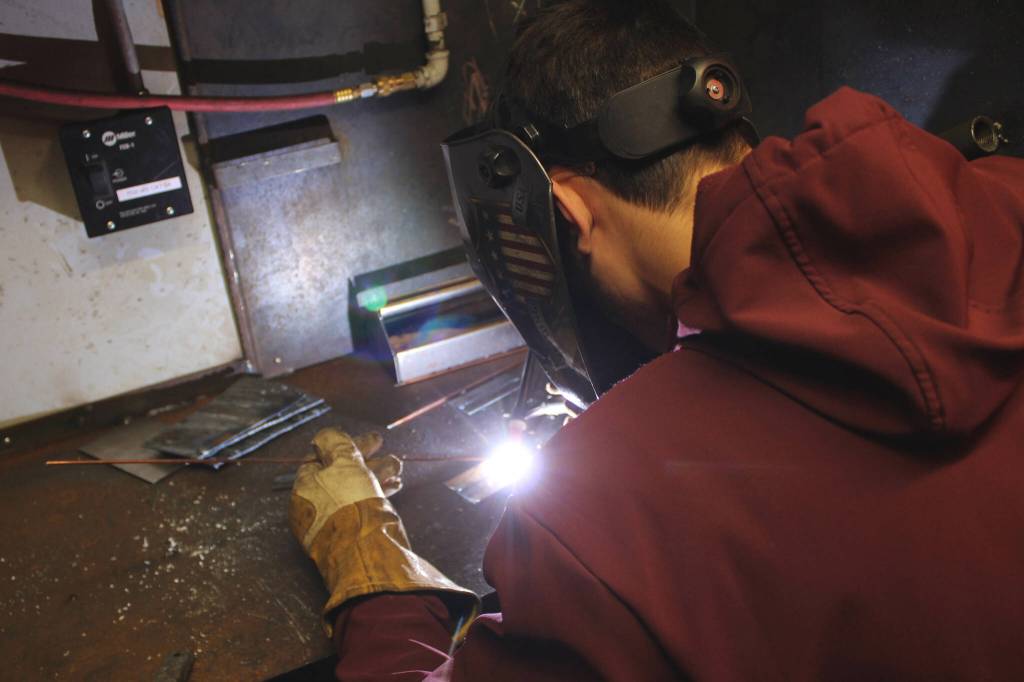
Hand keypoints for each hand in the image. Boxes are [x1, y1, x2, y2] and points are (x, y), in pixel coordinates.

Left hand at [289, 428, 475, 634]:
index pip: (320, 458)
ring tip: (398, 467)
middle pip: (340, 473)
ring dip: (377, 473)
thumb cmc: (351, 503)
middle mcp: (315, 506)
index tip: (368, 439)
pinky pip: (364, 506)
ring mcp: (333, 522)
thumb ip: (336, 443)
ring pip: (355, 489)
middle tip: (385, 447)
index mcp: (305, 488)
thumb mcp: (344, 463)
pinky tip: (396, 486)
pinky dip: (379, 492)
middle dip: (366, 458)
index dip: (344, 444)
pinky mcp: (353, 534)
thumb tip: (326, 435)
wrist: (367, 552)